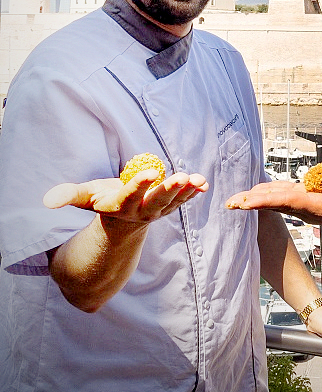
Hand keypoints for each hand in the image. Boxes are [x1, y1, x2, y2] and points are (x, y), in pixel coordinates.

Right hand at [43, 170, 208, 223]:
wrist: (119, 220)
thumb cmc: (101, 200)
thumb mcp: (84, 197)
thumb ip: (68, 196)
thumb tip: (47, 201)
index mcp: (119, 206)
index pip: (129, 196)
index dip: (140, 185)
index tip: (152, 171)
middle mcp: (140, 211)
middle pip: (156, 201)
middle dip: (169, 189)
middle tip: (181, 176)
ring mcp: (157, 211)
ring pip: (173, 201)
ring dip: (186, 191)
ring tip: (197, 179)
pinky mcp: (168, 207)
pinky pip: (183, 200)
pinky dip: (193, 192)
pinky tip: (204, 183)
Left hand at [226, 180, 321, 232]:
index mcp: (318, 206)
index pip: (287, 202)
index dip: (266, 201)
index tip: (246, 202)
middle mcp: (308, 208)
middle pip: (275, 203)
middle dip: (252, 203)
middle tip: (229, 203)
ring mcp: (307, 205)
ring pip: (277, 200)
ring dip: (257, 199)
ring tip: (236, 198)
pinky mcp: (308, 200)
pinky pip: (284, 196)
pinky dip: (269, 193)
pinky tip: (259, 191)